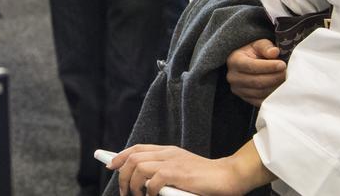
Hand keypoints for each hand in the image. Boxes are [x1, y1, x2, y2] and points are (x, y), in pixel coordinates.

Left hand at [111, 144, 266, 195]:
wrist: (229, 175)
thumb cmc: (206, 178)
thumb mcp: (181, 171)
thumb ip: (165, 173)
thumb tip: (146, 184)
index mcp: (167, 150)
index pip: (137, 149)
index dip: (121, 156)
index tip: (111, 165)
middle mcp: (167, 153)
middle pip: (133, 157)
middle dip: (122, 174)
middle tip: (124, 192)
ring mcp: (172, 161)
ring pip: (139, 167)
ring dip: (132, 184)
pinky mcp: (178, 173)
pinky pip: (153, 180)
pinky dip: (149, 191)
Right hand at [226, 38, 285, 106]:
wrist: (245, 63)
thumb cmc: (253, 52)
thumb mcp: (258, 44)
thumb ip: (266, 47)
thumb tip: (274, 52)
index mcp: (234, 61)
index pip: (252, 66)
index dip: (268, 66)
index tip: (283, 65)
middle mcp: (233, 77)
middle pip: (257, 81)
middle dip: (275, 78)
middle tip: (287, 73)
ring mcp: (238, 90)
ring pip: (261, 93)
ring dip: (276, 88)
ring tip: (286, 81)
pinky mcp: (245, 99)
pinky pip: (261, 102)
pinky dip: (273, 97)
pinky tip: (281, 89)